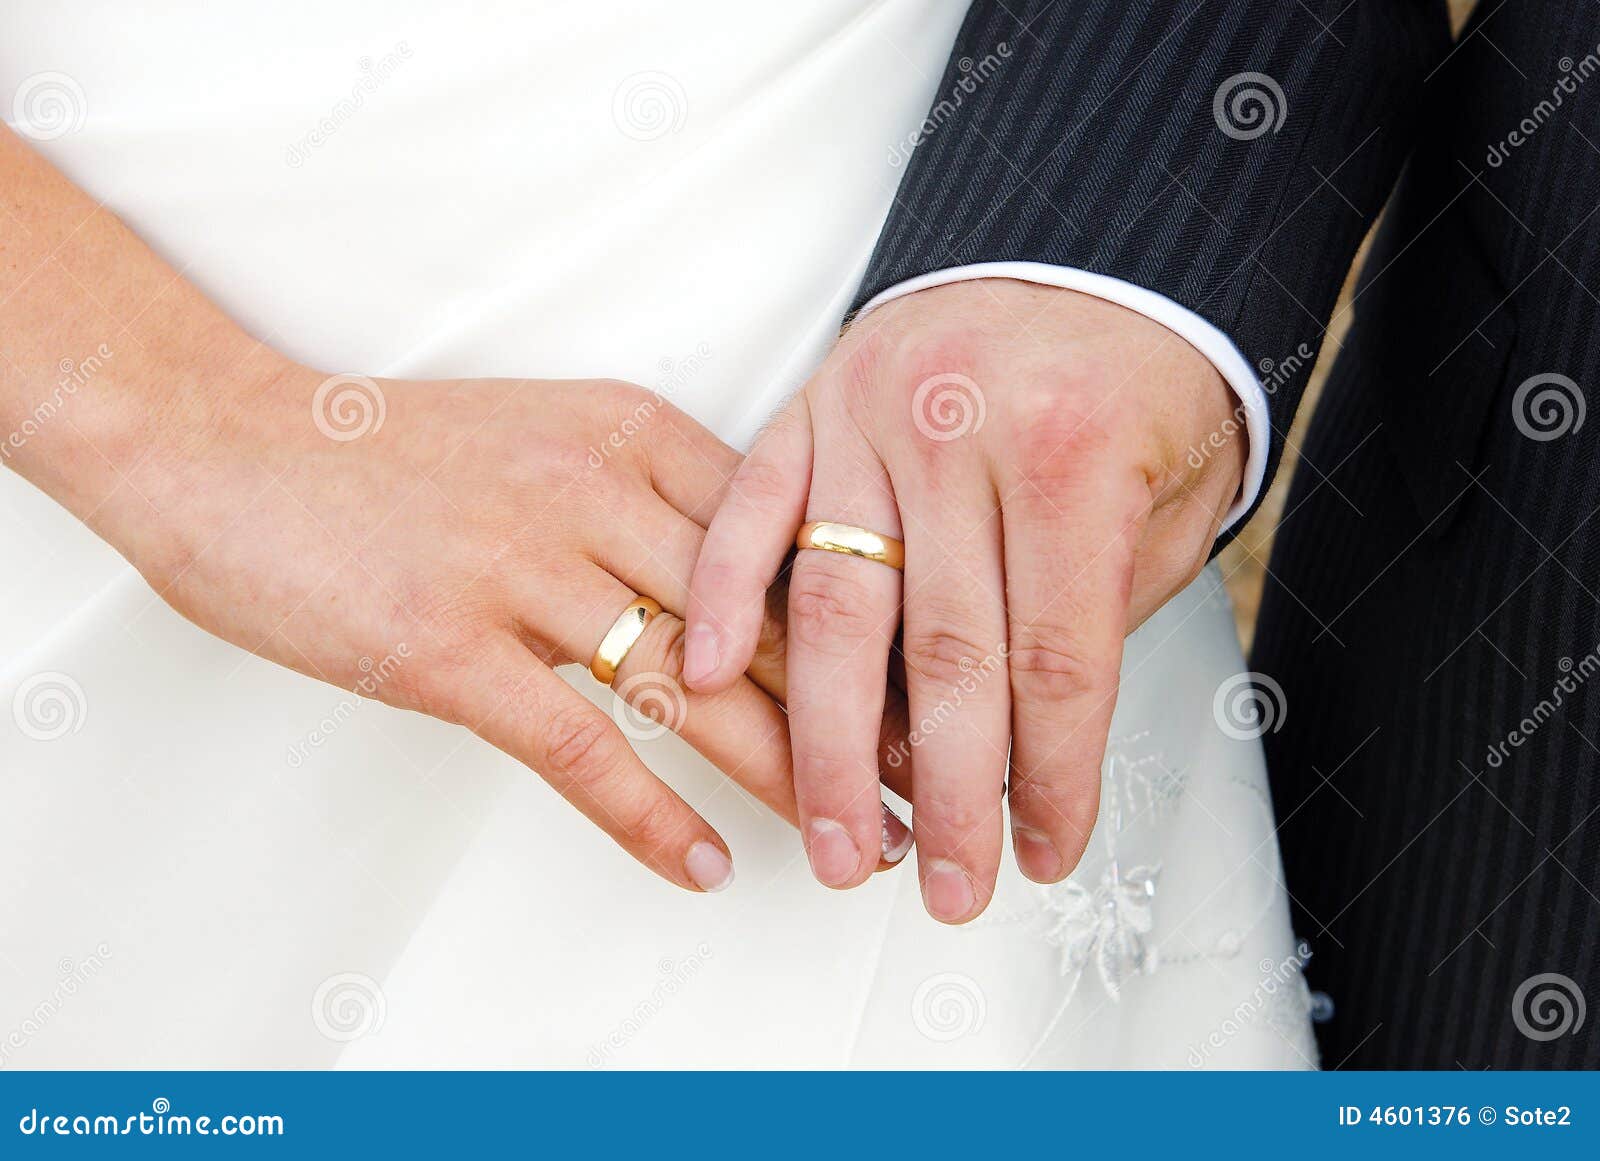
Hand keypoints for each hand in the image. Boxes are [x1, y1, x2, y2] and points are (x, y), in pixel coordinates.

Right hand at [88, 361, 912, 891]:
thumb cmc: (389, 454)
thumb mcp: (547, 435)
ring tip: (853, 838)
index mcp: (632, 431)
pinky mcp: (447, 644)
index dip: (872, 622)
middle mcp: (593, 490)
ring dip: (785, 776)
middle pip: (764, 618)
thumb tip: (746, 588)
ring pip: (693, 687)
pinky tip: (704, 862)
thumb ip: (648, 497)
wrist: (228, 441)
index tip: (932, 687)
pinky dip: (651, 814)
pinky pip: (578, 744)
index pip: (793, 538)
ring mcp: (520, 566)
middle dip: (858, 712)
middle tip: (929, 780)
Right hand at [685, 279, 1244, 919]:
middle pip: (944, 657)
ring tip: (832, 836)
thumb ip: (1097, 613)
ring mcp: (874, 413)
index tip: (1043, 853)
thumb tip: (1030, 747)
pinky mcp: (812, 402)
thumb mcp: (1166, 498)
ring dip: (829, 744)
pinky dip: (727, 594)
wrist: (1098, 252)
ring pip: (836, 608)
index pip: (1055, 661)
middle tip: (939, 885)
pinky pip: (753, 506)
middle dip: (943, 795)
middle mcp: (964, 432)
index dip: (1051, 777)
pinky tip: (711, 678)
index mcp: (1073, 454)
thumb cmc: (1140, 380)